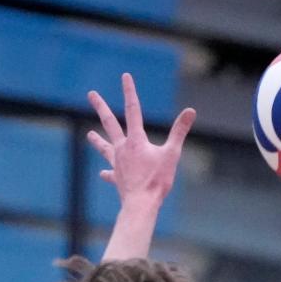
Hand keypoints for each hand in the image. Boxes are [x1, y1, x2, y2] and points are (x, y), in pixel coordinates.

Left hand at [87, 73, 195, 202]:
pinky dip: (108, 173)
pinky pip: (111, 174)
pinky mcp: (117, 178)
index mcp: (136, 140)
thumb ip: (179, 131)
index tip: (125, 76)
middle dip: (101, 107)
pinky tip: (103, 173)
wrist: (141, 205)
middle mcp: (123, 148)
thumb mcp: (172, 154)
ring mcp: (118, 163)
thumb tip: (191, 111)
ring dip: (97, 141)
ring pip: (105, 148)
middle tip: (91, 94)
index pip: (133, 110)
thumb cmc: (157, 181)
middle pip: (109, 123)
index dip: (130, 92)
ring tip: (90, 135)